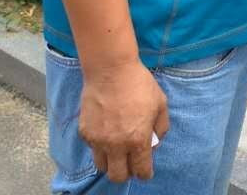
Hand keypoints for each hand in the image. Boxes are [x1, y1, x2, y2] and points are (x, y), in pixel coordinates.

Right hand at [79, 58, 168, 182]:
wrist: (111, 69)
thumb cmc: (139, 84)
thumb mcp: (161, 103)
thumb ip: (161, 127)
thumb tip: (154, 142)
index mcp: (137, 140)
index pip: (140, 171)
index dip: (145, 173)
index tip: (145, 171)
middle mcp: (116, 145)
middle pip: (117, 177)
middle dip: (126, 173)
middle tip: (130, 162)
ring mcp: (98, 140)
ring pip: (102, 166)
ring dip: (111, 162)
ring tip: (117, 149)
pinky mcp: (85, 132)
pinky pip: (92, 149)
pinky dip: (100, 146)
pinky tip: (106, 131)